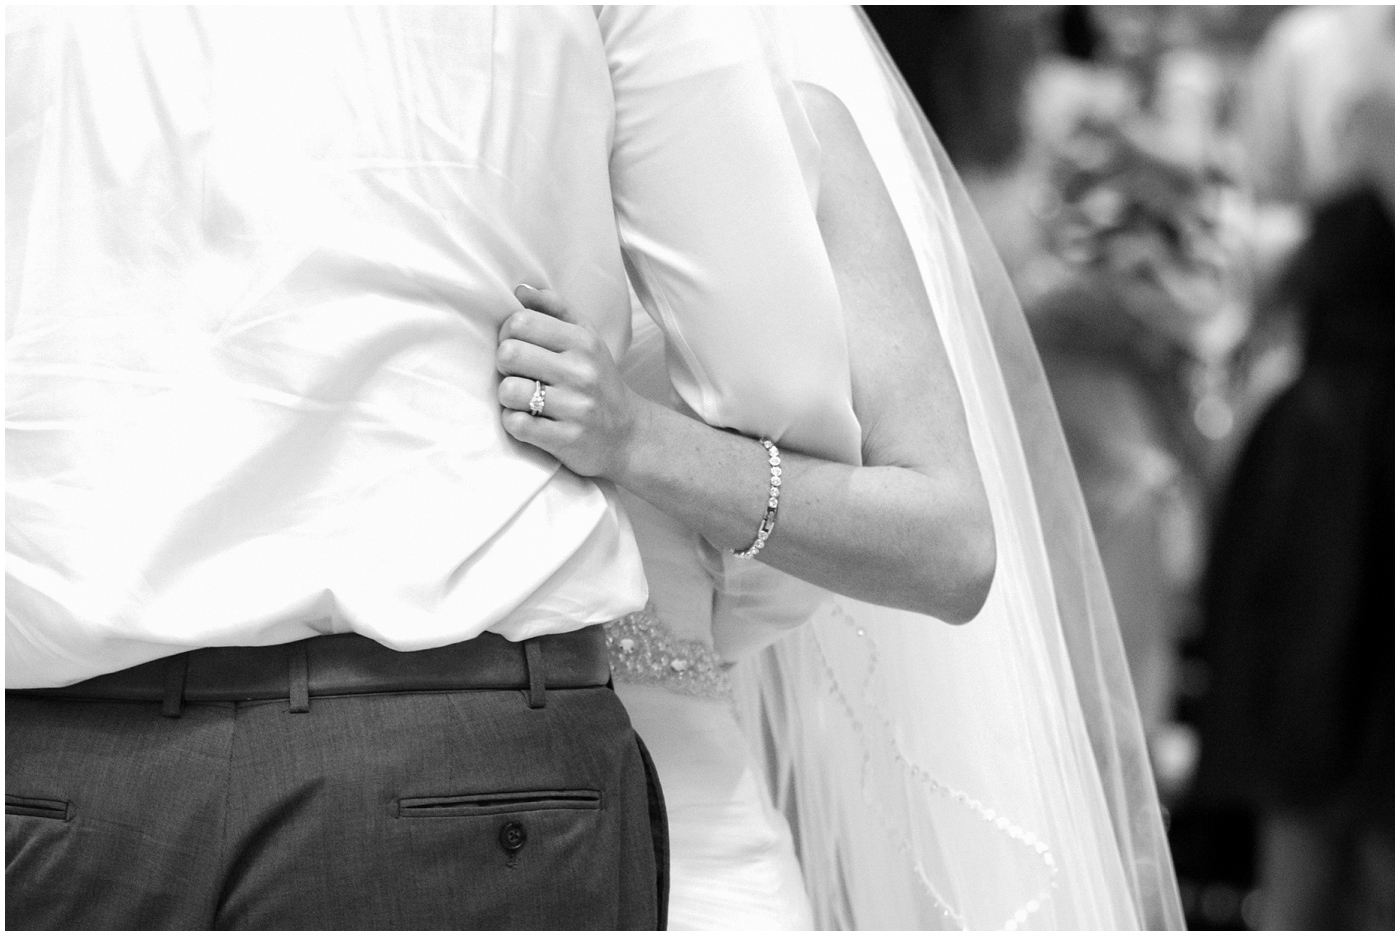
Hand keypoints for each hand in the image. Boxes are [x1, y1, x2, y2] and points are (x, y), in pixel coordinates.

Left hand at [496, 285, 641, 478]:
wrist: (628, 434)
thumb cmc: (598, 381)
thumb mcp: (587, 339)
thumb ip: (555, 309)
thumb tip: (520, 290)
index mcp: (583, 342)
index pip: (521, 322)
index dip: (507, 333)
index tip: (518, 345)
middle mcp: (582, 372)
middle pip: (509, 354)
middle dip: (504, 365)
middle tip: (518, 373)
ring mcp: (575, 408)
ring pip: (509, 391)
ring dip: (508, 397)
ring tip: (523, 398)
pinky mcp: (566, 439)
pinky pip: (517, 424)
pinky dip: (515, 422)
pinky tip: (529, 420)